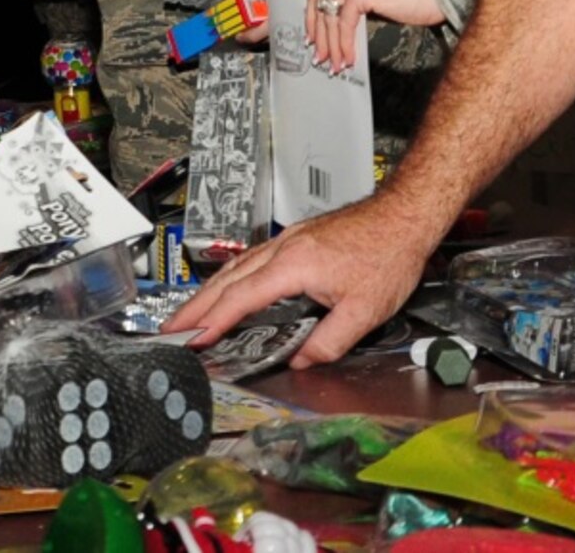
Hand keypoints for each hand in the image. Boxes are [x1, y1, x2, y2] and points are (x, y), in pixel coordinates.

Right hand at [162, 191, 434, 365]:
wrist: (404, 215)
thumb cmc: (388, 254)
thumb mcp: (366, 311)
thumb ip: (330, 340)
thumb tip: (302, 359)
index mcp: (293, 265)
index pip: (242, 297)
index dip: (215, 321)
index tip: (194, 339)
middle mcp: (282, 249)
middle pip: (227, 280)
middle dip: (196, 307)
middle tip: (170, 329)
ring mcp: (286, 242)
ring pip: (236, 269)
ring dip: (209, 293)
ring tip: (189, 315)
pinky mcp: (295, 241)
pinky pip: (250, 261)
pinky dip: (230, 280)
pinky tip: (228, 289)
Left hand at [220, 0, 361, 48]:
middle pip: (263, 17)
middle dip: (245, 26)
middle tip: (235, 29)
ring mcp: (303, 5)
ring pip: (278, 27)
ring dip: (260, 35)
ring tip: (246, 38)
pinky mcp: (314, 12)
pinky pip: (294, 26)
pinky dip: (283, 33)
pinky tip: (273, 36)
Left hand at [304, 0, 443, 72]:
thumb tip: (333, 24)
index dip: (312, 17)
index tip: (312, 37)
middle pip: (320, 4)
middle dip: (320, 35)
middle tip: (321, 56)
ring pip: (331, 17)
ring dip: (332, 45)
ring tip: (335, 63)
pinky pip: (345, 23)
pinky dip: (345, 44)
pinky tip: (348, 57)